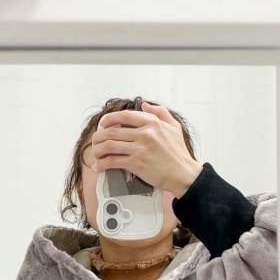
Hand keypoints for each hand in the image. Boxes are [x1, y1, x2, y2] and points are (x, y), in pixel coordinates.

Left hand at [88, 102, 202, 196]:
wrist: (184, 174)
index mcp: (152, 123)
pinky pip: (112, 161)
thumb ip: (160, 112)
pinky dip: (101, 164)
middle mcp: (145, 134)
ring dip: (97, 149)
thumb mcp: (174, 127)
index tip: (103, 124)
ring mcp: (140, 149)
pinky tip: (99, 167)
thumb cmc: (179, 153)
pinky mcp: (136, 164)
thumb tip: (144, 105)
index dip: (108, 119)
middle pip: (112, 131)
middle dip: (99, 136)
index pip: (124, 116)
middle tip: (96, 141)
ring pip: (109, 145)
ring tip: (95, 153)